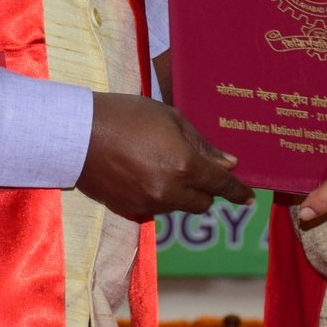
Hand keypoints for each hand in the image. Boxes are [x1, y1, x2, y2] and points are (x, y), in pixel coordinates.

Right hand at [78, 93, 254, 220]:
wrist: (77, 134)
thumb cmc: (127, 115)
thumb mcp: (170, 118)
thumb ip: (202, 144)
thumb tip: (228, 163)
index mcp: (183, 165)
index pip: (220, 184)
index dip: (238, 191)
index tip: (249, 198)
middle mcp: (169, 190)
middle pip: (202, 203)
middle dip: (205, 188)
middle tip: (194, 168)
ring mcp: (148, 204)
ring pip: (179, 207)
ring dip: (181, 192)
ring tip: (160, 164)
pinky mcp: (129, 210)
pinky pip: (156, 208)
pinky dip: (158, 196)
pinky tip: (143, 173)